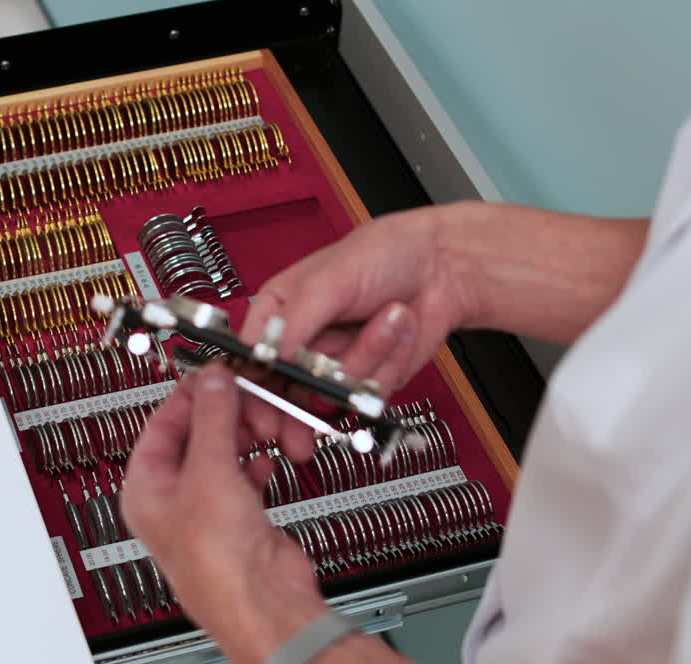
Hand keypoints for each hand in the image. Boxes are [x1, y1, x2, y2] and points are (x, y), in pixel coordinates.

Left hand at [121, 364, 328, 663]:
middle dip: (232, 416)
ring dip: (253, 436)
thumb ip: (212, 418)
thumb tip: (212, 382)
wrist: (261, 600)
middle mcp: (174, 495)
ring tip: (272, 433)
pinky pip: (248, 473)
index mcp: (146, 485)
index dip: (193, 395)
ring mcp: (208, 506)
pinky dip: (260, 462)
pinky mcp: (240, 516)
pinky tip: (270, 460)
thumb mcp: (209, 470)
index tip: (219, 376)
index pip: (163, 422)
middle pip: (201, 433)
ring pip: (228, 450)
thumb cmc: (216, 558)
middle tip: (256, 404)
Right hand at [238, 206, 477, 452]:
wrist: (441, 267)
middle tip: (293, 436)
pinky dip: (389, 360)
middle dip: (292, 415)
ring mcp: (335, 364)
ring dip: (367, 357)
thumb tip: (269, 355)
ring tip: (386, 320)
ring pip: (334, 392)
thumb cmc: (383, 255)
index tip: (257, 413)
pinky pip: (368, 393)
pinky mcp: (367, 380)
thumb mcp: (328, 279)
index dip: (249, 390)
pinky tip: (397, 329)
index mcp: (278, 313)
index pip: (249, 358)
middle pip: (282, 394)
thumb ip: (294, 320)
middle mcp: (303, 343)